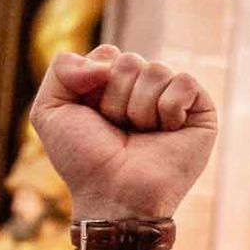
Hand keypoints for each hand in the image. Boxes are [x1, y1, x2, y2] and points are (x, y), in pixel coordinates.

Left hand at [30, 47, 217, 223]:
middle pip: (129, 61)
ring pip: (156, 70)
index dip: (94, 83)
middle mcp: (143, 89)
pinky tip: (165, 133)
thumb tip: (109, 56)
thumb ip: (61, 68)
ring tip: (140, 136)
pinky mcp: (200, 110)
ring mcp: (172, 99)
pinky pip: (184, 82)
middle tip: (117, 130)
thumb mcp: (50, 112)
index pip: (108, 54)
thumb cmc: (83, 160)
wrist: (113, 195)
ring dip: (138, 109)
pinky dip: (167, 109)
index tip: (92, 116)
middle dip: (115, 98)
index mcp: (112, 86)